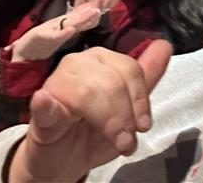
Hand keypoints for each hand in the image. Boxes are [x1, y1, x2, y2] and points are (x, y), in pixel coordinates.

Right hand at [8, 40, 172, 182]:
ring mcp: (55, 84)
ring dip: (106, 120)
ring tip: (116, 142)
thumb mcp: (126, 107)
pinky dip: (46, 103)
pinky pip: (44, 102)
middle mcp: (77, 64)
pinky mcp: (38, 109)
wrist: (63, 159)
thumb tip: (164, 44)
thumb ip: (147, 76)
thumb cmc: (95, 129)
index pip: (128, 68)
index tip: (143, 126)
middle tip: (128, 141)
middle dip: (125, 114)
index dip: (140, 99)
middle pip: (110, 80)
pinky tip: (45, 102)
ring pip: (86, 91)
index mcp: (99, 59)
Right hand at [9, 0, 118, 62]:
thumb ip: (82, 23)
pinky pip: (54, 35)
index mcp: (71, 21)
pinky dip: (63, 33)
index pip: (88, 11)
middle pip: (83, 13)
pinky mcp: (43, 36)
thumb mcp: (68, 31)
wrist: (25, 51)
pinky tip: (71, 29)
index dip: (101, 3)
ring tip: (95, 11)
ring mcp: (54, 28)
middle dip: (96, 4)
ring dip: (83, 16)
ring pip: (71, 22)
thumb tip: (98, 14)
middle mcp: (64, 22)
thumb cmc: (47, 41)